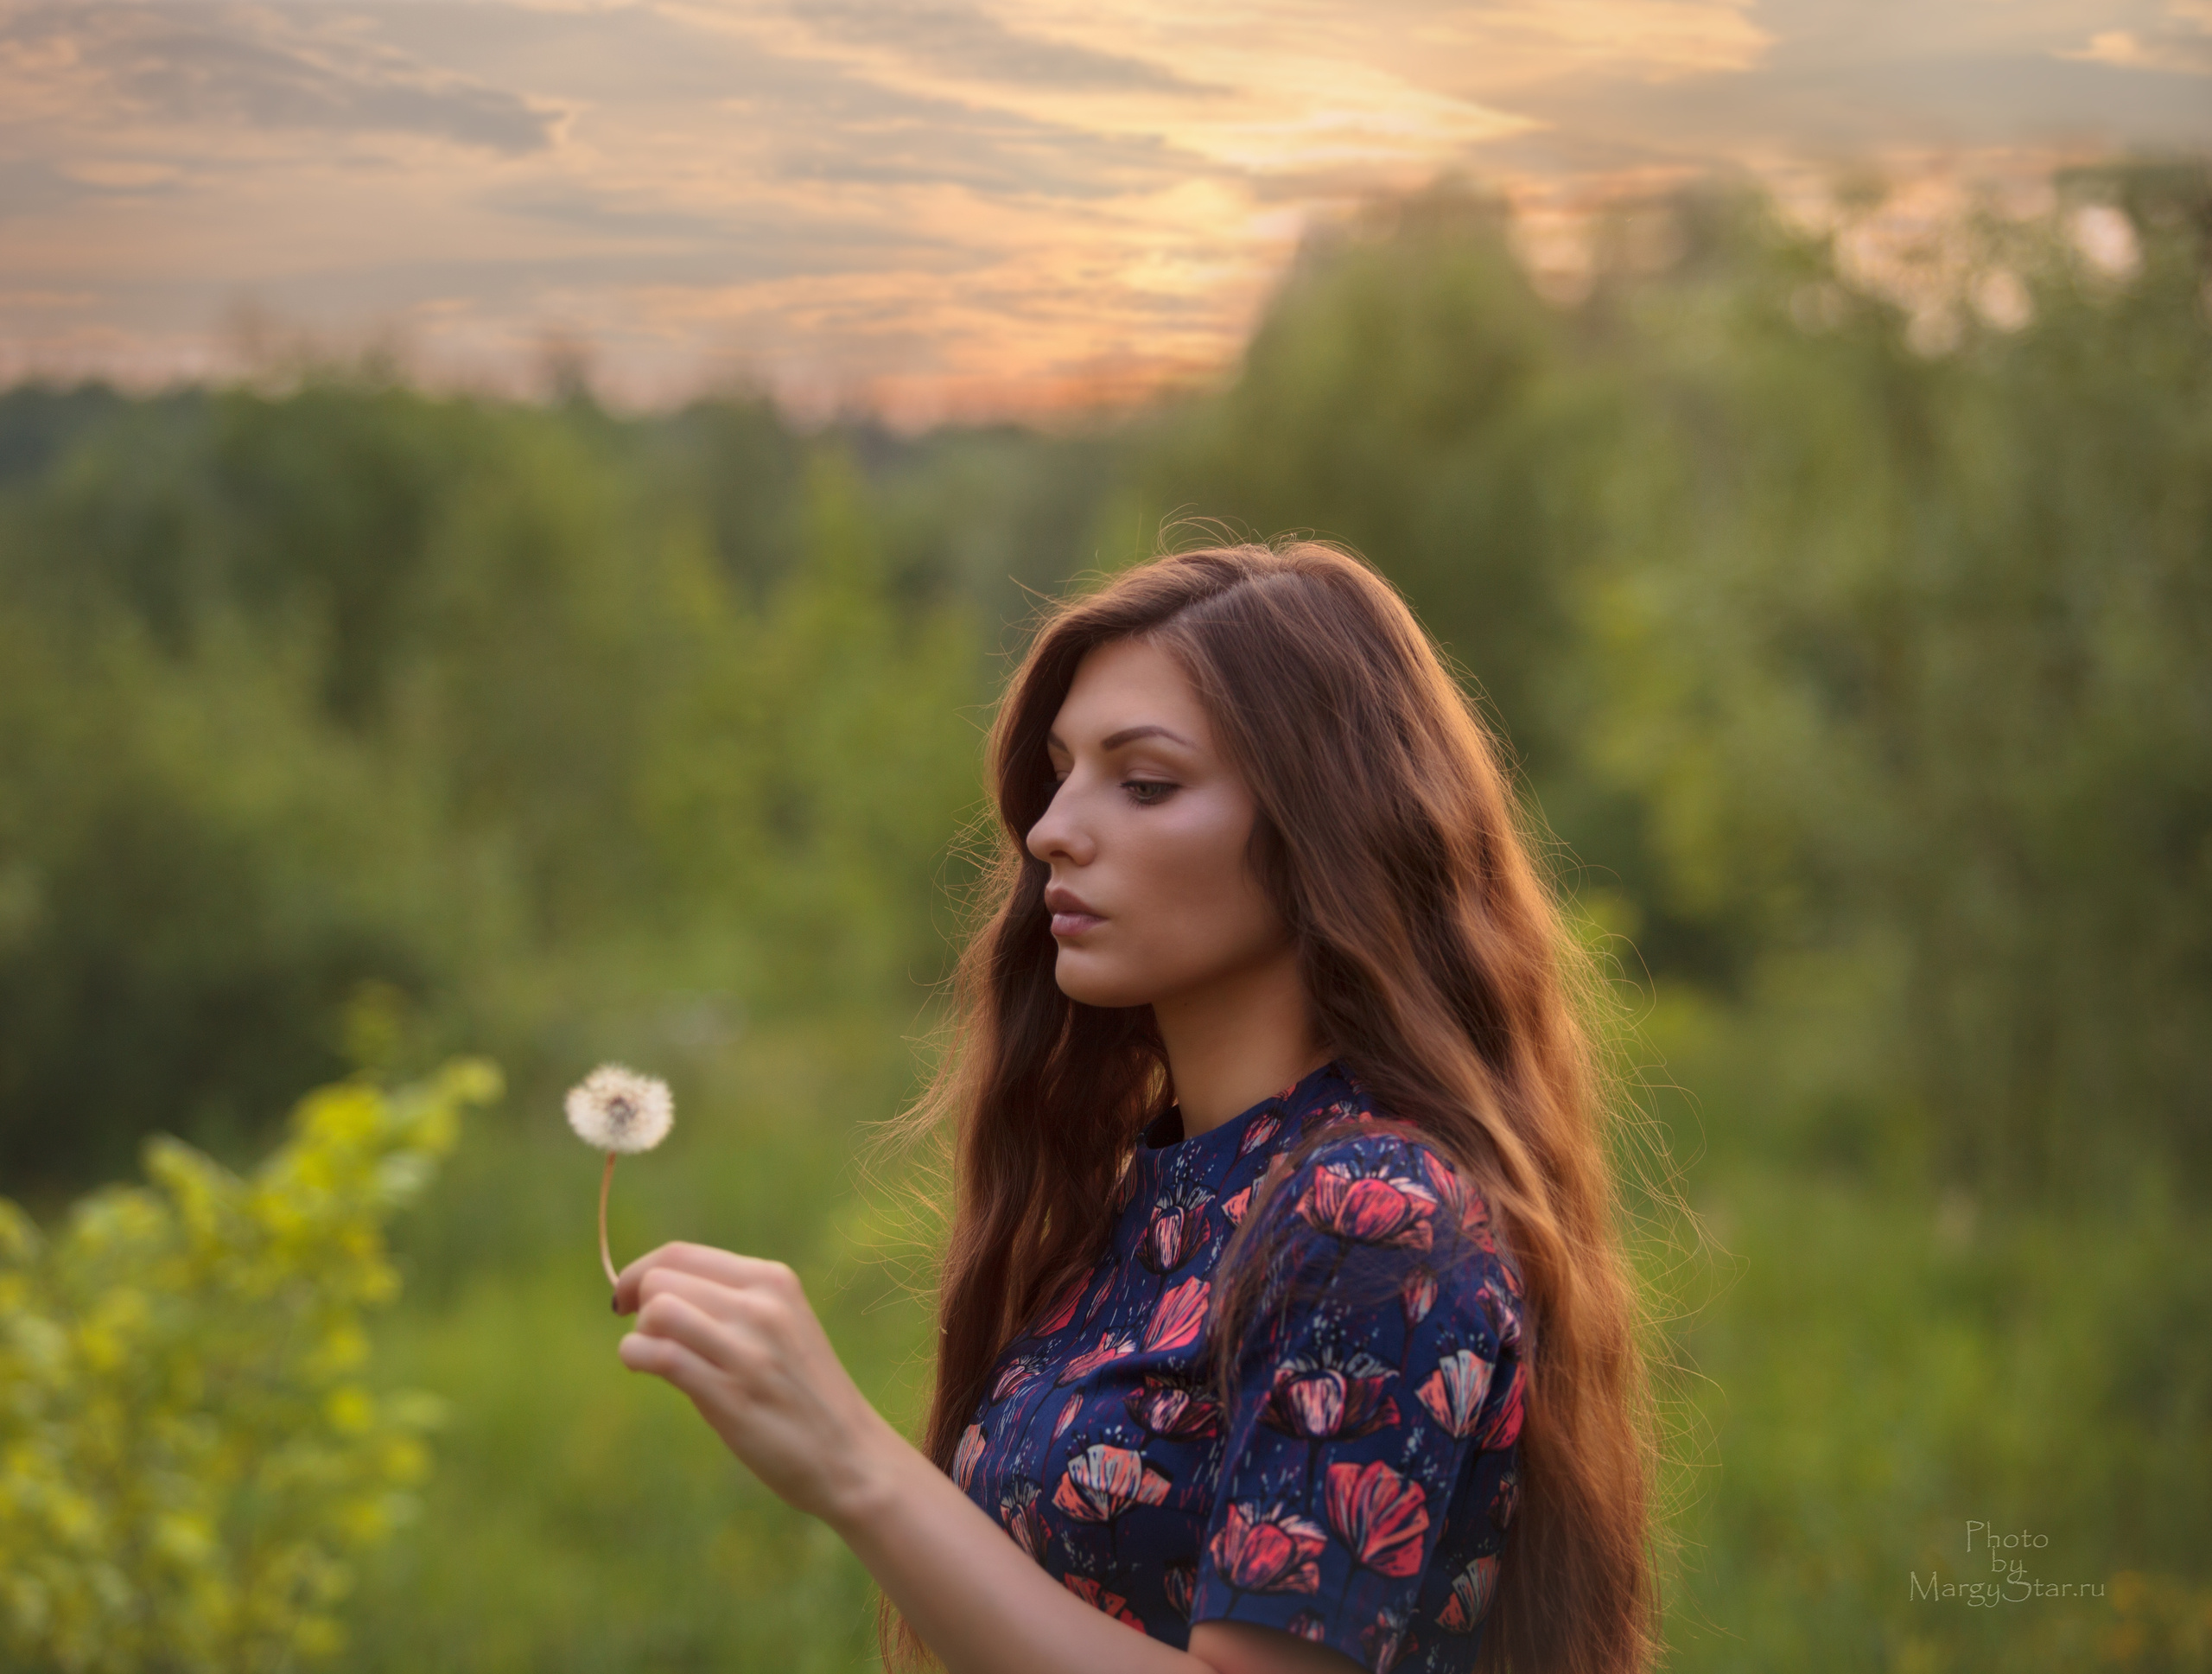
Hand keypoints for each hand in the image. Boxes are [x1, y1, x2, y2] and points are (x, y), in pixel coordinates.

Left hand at [613, 1242, 895, 1522]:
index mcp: (773, 1280)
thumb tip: (652, 1292)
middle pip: (661, 1278)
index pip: (681, 1254)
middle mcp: (761, 1305)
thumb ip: (729, 1303)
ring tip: (654, 1358)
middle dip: (638, 1305)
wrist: (848, 1454)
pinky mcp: (730, 1393)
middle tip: (646, 1337)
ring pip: (658, 1310)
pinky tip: (643, 1368)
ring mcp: (747, 1348)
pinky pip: (659, 1355)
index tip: (628, 1301)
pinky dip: (635, 1356)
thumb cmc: (803, 1394)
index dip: (639, 1274)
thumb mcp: (779, 1326)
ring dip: (640, 1333)